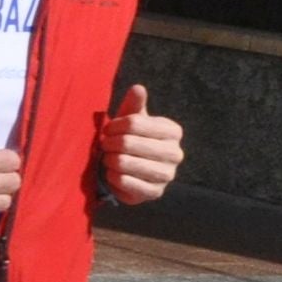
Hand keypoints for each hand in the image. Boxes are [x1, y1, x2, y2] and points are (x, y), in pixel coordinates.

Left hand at [102, 83, 184, 204]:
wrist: (133, 171)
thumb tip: (138, 88)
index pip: (134, 123)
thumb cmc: (131, 138)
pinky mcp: (155, 193)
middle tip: (105, 145)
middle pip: (127, 143)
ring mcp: (167, 175)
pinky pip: (123, 182)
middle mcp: (175, 153)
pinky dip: (111, 177)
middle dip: (110, 144)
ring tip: (109, 158)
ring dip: (109, 160)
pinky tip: (112, 173)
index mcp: (173, 131)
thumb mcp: (131, 119)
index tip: (108, 130)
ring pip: (124, 163)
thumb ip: (134, 104)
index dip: (114, 126)